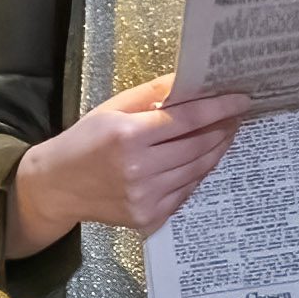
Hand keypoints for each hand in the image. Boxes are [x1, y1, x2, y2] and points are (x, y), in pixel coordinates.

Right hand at [12, 77, 250, 243]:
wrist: (55, 186)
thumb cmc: (85, 141)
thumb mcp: (113, 108)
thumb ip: (153, 94)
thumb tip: (192, 80)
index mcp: (128, 137)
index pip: (188, 120)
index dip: (220, 108)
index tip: (242, 99)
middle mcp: (139, 170)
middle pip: (198, 146)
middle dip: (223, 128)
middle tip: (236, 115)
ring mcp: (145, 198)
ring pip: (197, 170)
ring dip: (216, 150)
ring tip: (225, 133)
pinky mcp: (148, 218)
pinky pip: (186, 192)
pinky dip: (198, 173)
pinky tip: (202, 158)